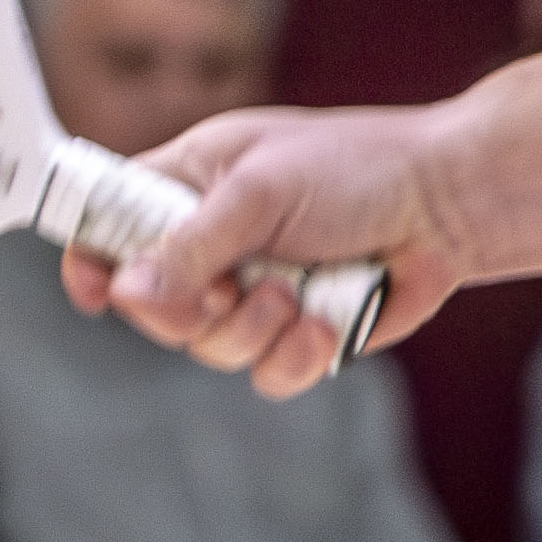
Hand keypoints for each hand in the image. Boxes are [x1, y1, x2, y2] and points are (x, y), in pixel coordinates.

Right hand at [69, 103, 474, 398]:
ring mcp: (255, 290)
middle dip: (184, 312)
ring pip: (209, 347)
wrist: (448, 203)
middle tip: (226, 292)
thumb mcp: (260, 191)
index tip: (96, 293)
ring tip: (295, 293)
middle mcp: (213, 244)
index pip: (108, 227)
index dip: (92, 262)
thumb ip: (190, 244)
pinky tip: (323, 325)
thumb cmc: (359, 169)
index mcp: (188, 187)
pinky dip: (292, 356)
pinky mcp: (298, 331)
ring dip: (251, 329)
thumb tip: (126, 292)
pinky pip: (266, 371)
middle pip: (151, 307)